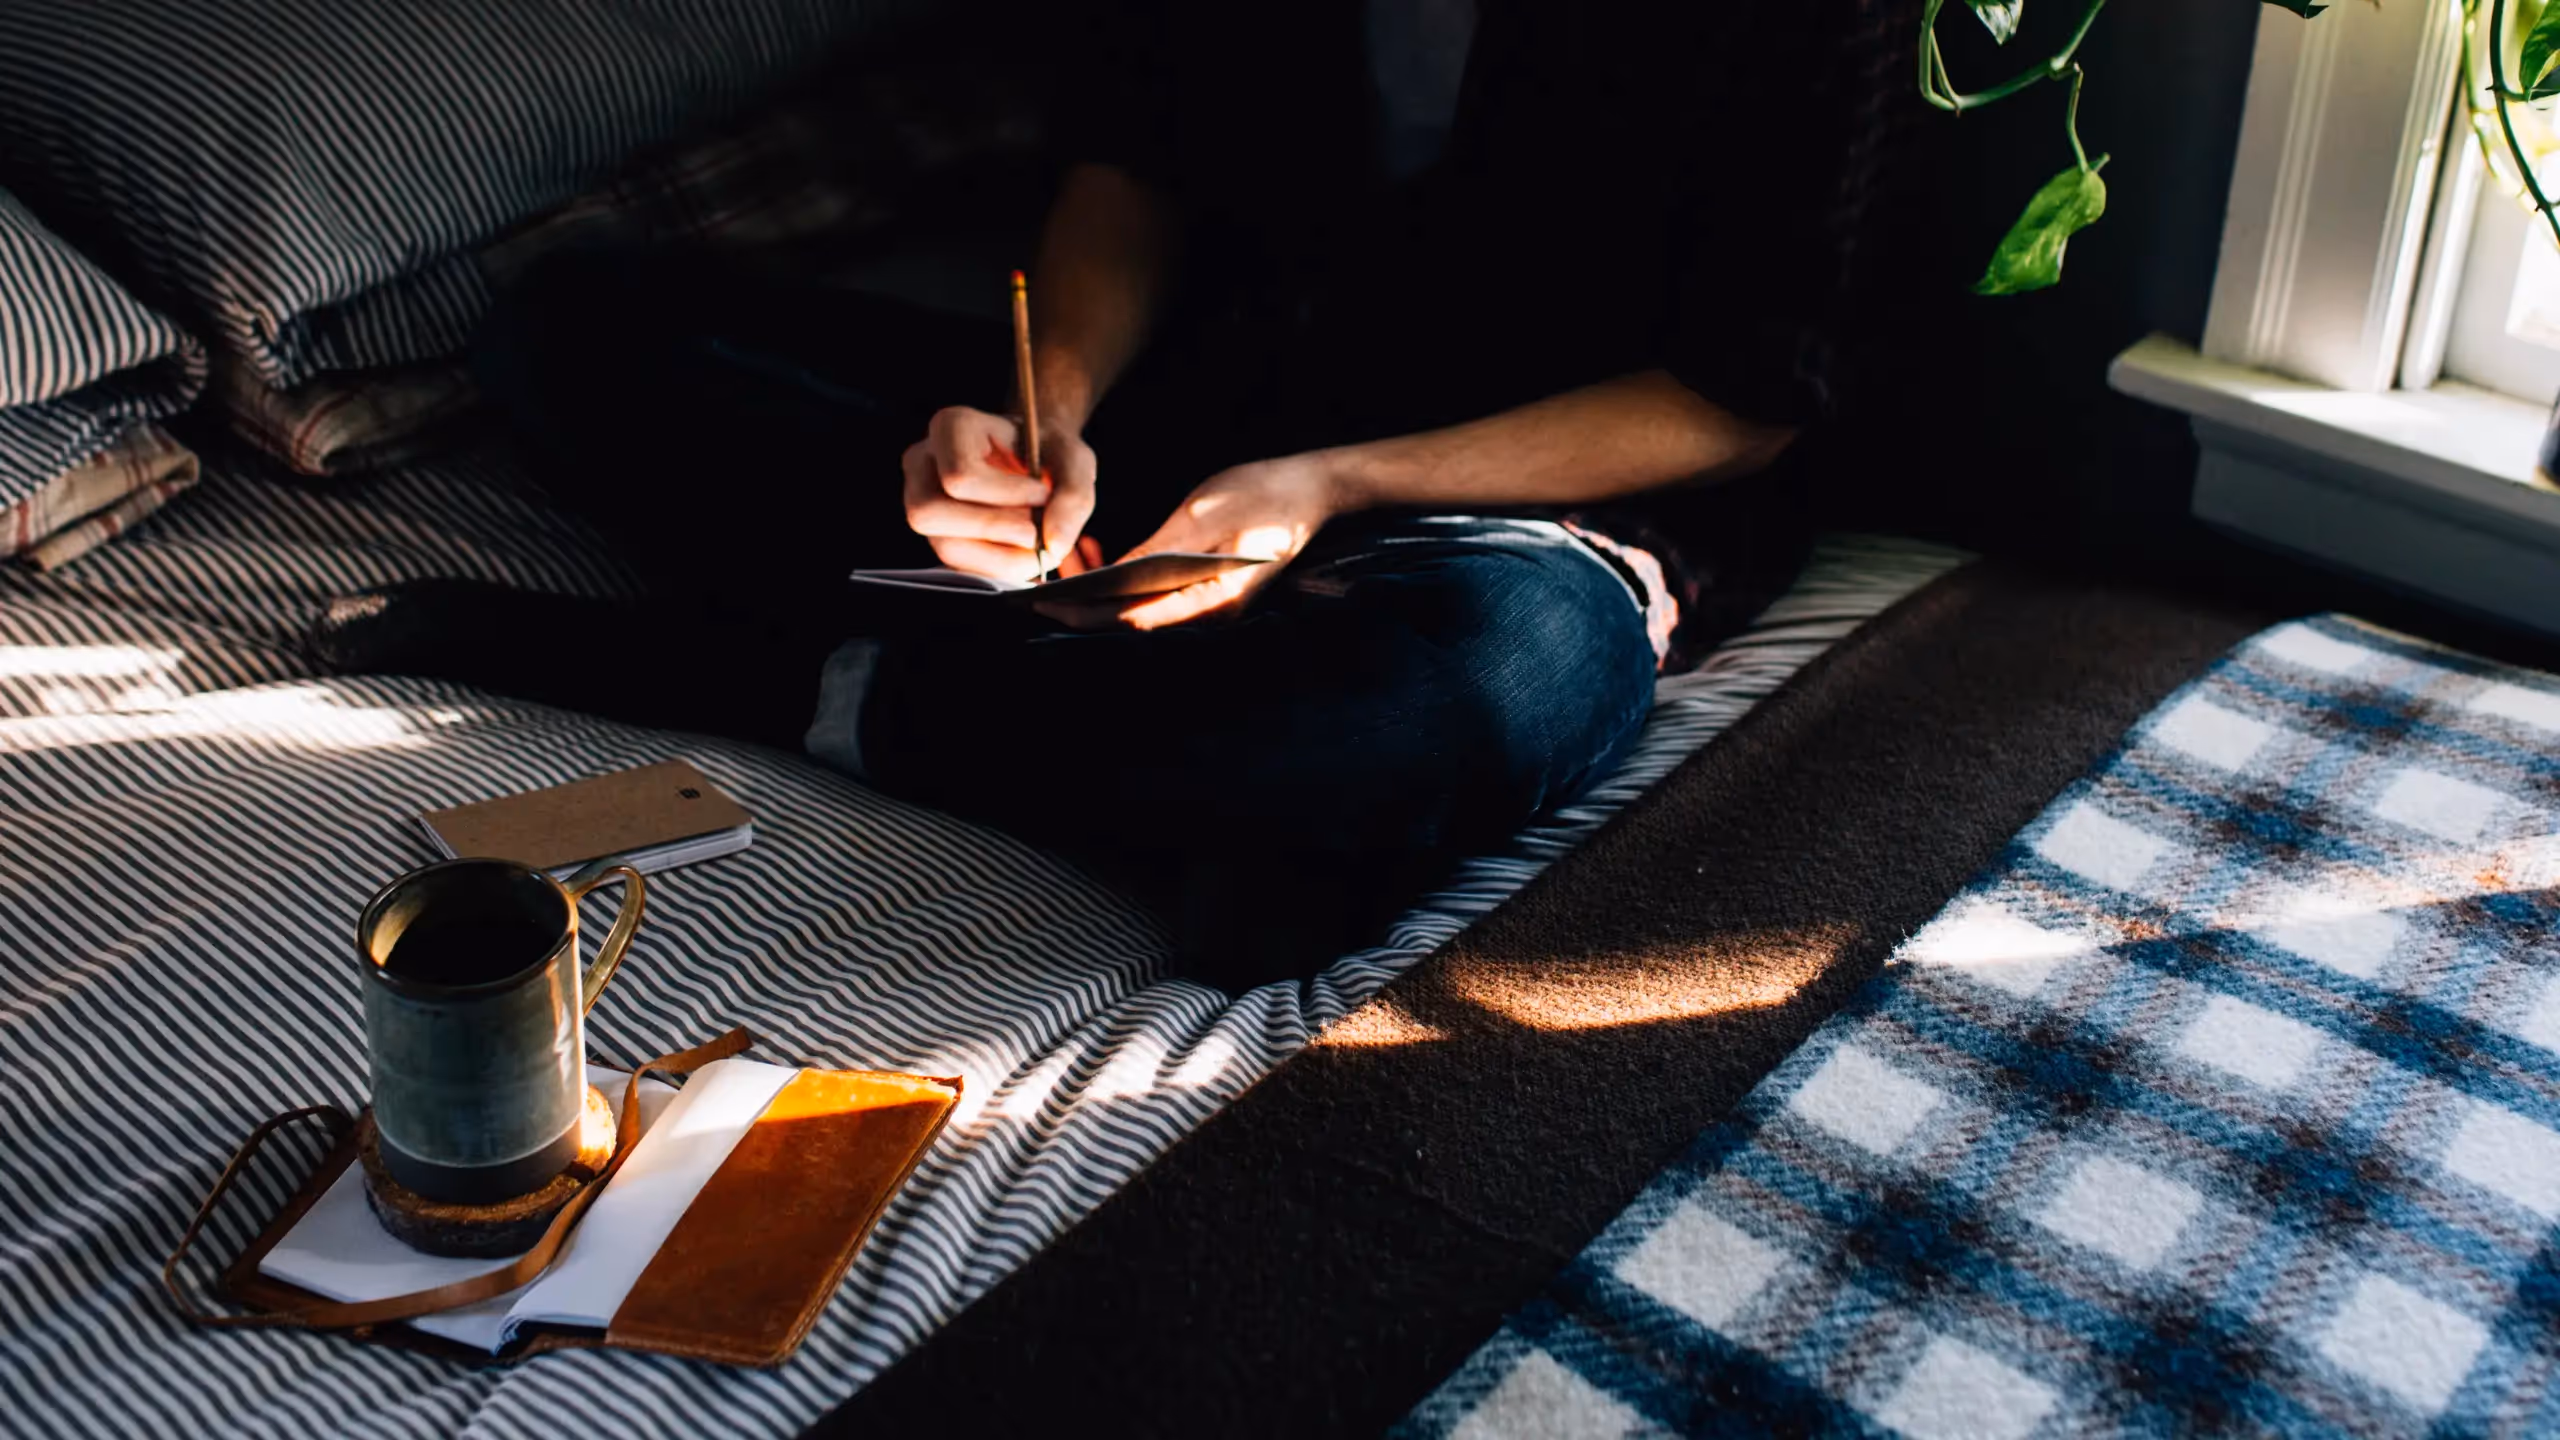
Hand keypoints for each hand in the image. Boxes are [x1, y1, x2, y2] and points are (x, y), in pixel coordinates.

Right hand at [902, 406, 1101, 580]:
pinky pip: (957, 565)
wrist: (1036, 457)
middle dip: (993, 530)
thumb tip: (1053, 545)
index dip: (1007, 496)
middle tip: (1035, 530)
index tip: (1042, 494)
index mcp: (951, 427)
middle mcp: (923, 462)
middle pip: (931, 513)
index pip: (960, 477)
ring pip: (944, 547)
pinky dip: (997, 567)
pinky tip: (1021, 553)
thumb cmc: (1048, 450)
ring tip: (1035, 545)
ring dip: (999, 557)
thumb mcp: (1074, 459)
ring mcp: (920, 500)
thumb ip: (1074, 496)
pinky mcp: (935, 533)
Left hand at [1036, 454, 1345, 630]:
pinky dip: (1124, 582)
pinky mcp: (1207, 592)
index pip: (1135, 619)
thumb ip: (1155, 551)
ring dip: (1101, 593)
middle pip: (1133, 621)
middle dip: (1083, 607)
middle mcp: (1211, 615)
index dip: (1085, 613)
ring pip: (1141, 610)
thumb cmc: (1262, 495)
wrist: (1312, 490)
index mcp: (1213, 602)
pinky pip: (1157, 597)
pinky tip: (1101, 558)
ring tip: (1067, 563)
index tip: (1044, 605)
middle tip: (1036, 589)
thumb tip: (1108, 578)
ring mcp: (1210, 607)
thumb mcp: (1201, 515)